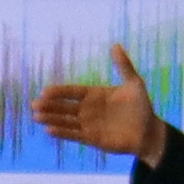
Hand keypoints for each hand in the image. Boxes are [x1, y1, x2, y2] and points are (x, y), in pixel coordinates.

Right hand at [32, 49, 160, 159]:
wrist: (149, 132)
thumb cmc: (141, 107)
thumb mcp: (134, 83)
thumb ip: (123, 66)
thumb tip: (115, 45)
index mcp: (94, 95)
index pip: (72, 92)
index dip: (59, 92)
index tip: (45, 91)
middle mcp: (88, 110)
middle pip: (65, 107)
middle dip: (50, 106)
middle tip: (34, 105)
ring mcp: (89, 125)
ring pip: (66, 121)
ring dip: (51, 119)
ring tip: (37, 117)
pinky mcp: (92, 139)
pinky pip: (74, 135)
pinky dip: (62, 133)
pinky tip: (49, 131)